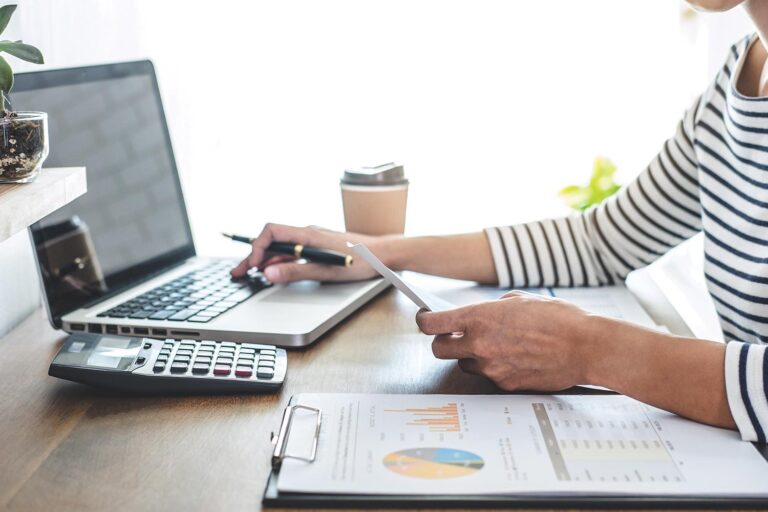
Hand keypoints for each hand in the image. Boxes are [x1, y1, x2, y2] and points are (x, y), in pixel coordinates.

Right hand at [230, 223, 384, 283]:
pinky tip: (273, 271)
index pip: (272, 232)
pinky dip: (279, 260)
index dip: (257, 247)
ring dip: (265, 259)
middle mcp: (308, 233)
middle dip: (254, 256)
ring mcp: (313, 239)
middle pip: (272, 240)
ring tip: (250, 273)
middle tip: (239, 273)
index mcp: (308, 234)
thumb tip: (268, 274)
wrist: (384, 254)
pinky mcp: (318, 246)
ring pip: (281, 247)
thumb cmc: (361, 261)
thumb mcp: (326, 271)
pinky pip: (292, 251)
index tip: (250, 265)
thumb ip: (296, 273)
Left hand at [416, 290, 612, 390]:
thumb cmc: (557, 318)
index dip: (424, 321)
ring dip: (471, 356)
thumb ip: (491, 309)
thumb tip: (479, 315)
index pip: (432, 324)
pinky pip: (489, 376)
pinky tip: (515, 358)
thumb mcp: (518, 300)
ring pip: (464, 365)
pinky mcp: (505, 384)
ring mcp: (491, 368)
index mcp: (479, 318)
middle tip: (455, 337)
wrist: (585, 346)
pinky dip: (495, 367)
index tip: (426, 319)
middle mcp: (479, 345)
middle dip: (443, 342)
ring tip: (497, 346)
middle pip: (438, 350)